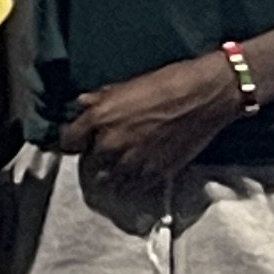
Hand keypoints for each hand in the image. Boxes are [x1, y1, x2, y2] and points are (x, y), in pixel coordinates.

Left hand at [59, 54, 247, 206]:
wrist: (205, 95)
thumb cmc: (167, 83)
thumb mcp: (127, 85)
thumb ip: (101, 99)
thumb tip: (82, 103)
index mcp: (99, 118)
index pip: (68, 142)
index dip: (74, 143)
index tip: (80, 143)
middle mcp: (110, 143)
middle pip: (87, 165)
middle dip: (93, 162)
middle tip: (102, 158)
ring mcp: (131, 162)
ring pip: (107, 182)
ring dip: (109, 178)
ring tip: (116, 173)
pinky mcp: (154, 174)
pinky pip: (132, 189)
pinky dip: (130, 187)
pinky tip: (134, 180)